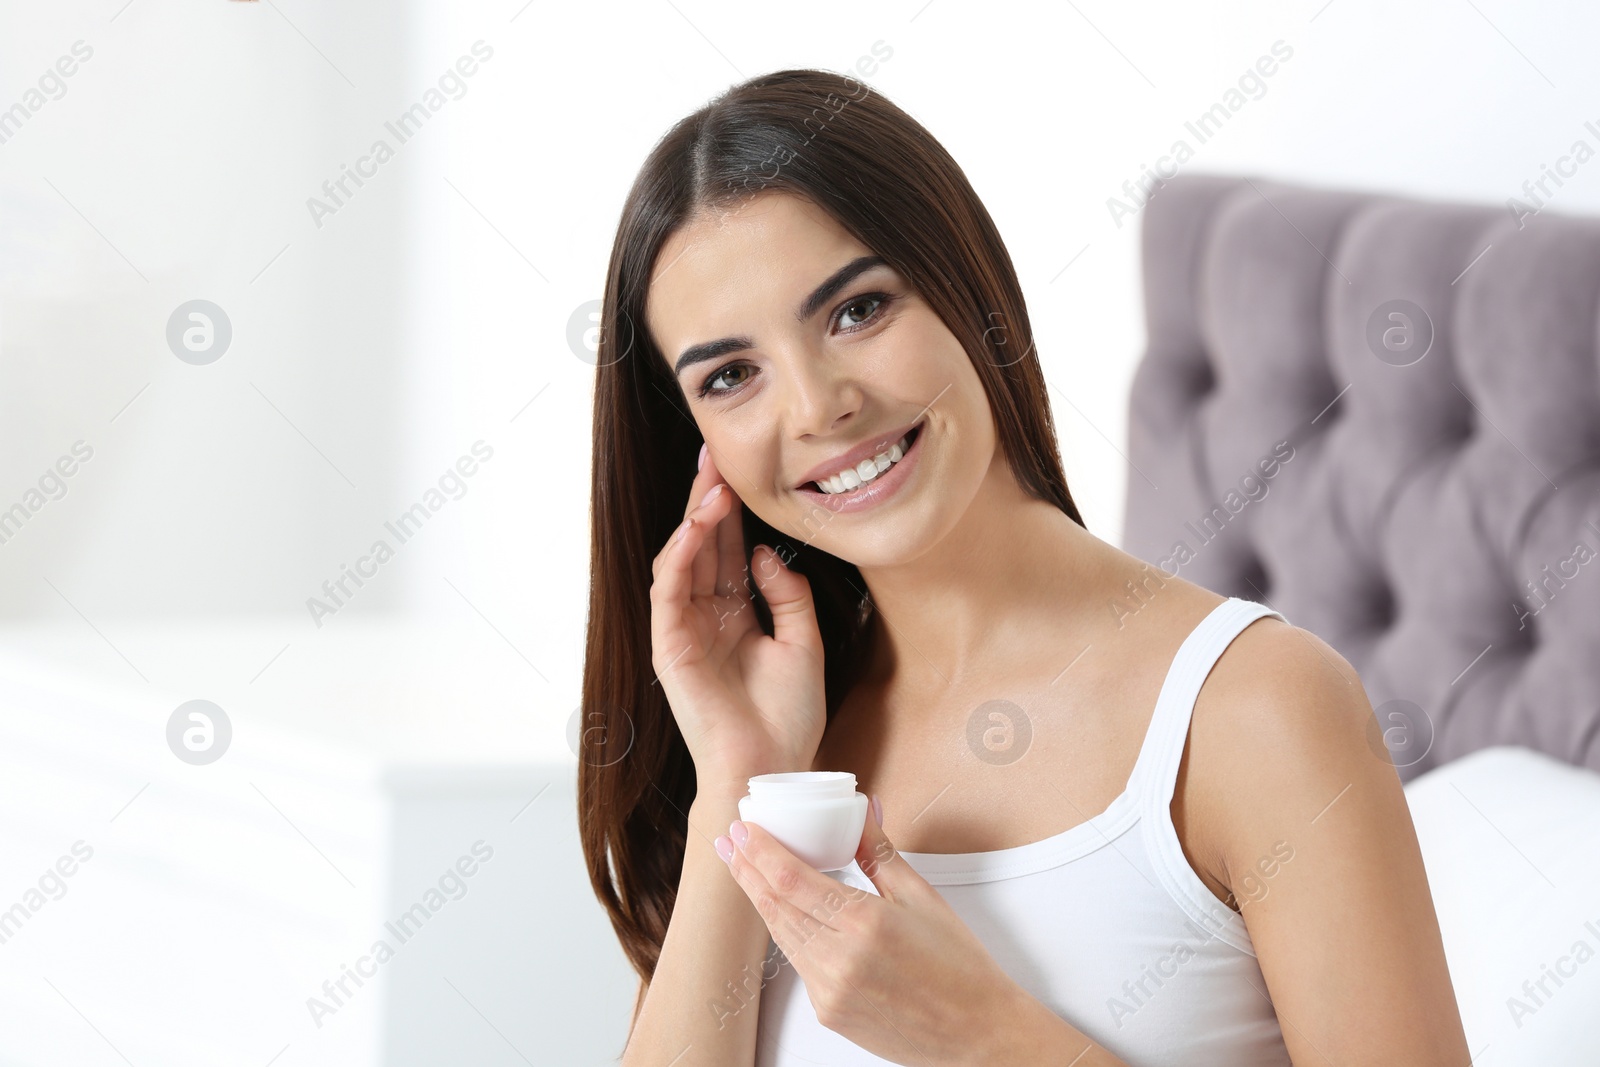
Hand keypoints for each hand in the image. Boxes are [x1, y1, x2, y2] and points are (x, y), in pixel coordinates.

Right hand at [649, 442, 827, 788]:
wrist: (773, 766)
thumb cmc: (788, 718)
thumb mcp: (804, 643)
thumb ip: (788, 594)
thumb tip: (762, 554)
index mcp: (735, 616)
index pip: (727, 550)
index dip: (732, 510)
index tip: (738, 469)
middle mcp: (705, 618)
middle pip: (701, 546)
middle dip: (707, 500)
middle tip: (715, 457)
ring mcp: (685, 632)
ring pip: (680, 561)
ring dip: (694, 521)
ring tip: (713, 488)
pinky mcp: (670, 649)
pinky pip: (667, 594)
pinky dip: (679, 558)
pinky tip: (696, 528)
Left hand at [714, 802, 1043, 1065]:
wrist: (976, 1034)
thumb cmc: (960, 969)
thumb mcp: (922, 899)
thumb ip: (880, 854)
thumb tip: (863, 812)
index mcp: (864, 923)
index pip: (792, 879)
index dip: (760, 852)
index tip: (744, 829)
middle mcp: (839, 959)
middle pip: (775, 905)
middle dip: (747, 870)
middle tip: (728, 842)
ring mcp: (829, 990)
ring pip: (781, 934)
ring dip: (760, 899)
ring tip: (744, 870)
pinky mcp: (828, 1012)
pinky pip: (798, 963)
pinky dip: (787, 932)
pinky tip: (781, 912)